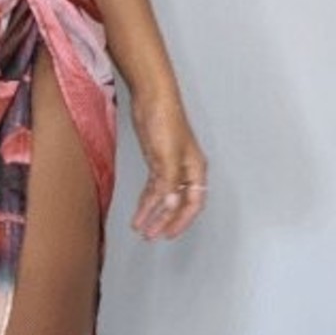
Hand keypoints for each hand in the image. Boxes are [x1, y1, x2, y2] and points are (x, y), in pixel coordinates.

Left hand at [129, 85, 207, 240]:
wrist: (152, 98)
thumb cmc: (165, 121)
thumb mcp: (167, 155)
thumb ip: (170, 183)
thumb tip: (171, 206)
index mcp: (196, 169)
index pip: (194, 203)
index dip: (182, 221)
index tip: (168, 234)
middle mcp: (186, 171)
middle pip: (179, 204)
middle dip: (165, 221)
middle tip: (151, 236)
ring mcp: (171, 166)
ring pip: (164, 197)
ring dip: (153, 213)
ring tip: (141, 228)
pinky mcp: (157, 161)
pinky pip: (154, 187)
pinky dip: (147, 200)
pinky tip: (139, 211)